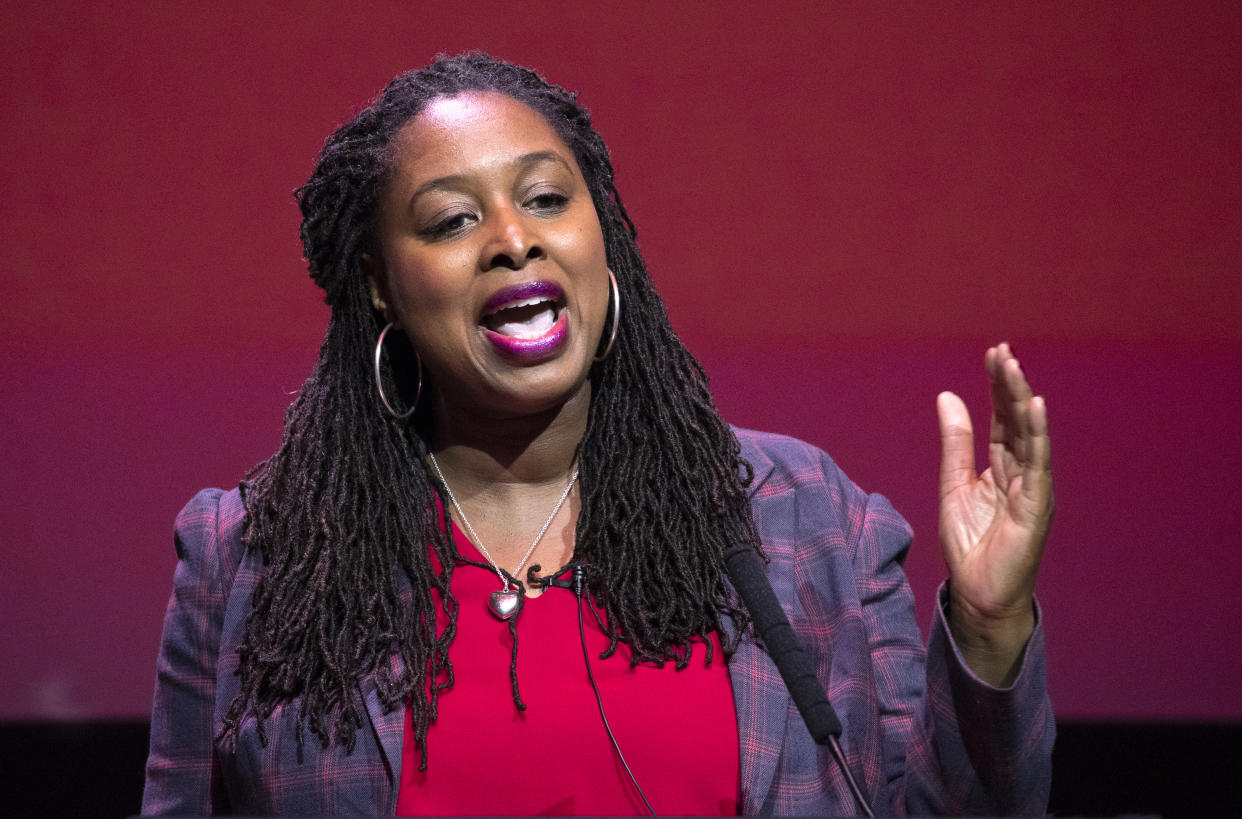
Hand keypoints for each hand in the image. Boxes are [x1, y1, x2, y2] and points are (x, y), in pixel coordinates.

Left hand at [936, 343, 1052, 685]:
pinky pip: (1038, 465)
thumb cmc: (970, 544)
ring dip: (1023, 401)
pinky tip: (1034, 407)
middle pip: (1017, 420)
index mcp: (1002, 468)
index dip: (998, 386)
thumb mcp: (953, 485)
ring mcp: (1033, 489)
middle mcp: (1022, 473)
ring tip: (1014, 367)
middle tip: (1002, 351)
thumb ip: (954, 444)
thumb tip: (947, 396)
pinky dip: (1037, 435)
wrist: (978, 595)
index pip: (1002, 418)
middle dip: (1010, 385)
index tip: (993, 353)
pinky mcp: (1036, 507)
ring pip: (1031, 436)